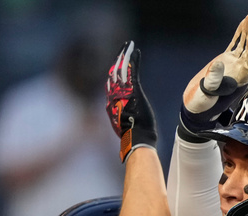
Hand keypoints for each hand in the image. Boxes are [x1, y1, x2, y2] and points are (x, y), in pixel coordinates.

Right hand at [105, 41, 157, 162]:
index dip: (113, 73)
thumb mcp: (122, 125)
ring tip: (128, 45)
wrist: (136, 139)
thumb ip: (118, 117)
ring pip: (122, 69)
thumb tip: (115, 117)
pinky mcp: (133, 90)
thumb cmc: (132, 136)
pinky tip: (135, 50)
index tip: (116, 65)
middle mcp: (114, 95)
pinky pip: (132, 71)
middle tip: (122, 49)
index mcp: (111, 103)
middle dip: (117, 59)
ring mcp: (123, 92)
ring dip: (125, 55)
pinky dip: (134, 60)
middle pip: (114, 73)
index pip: (111, 84)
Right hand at [180, 13, 247, 134]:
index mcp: (239, 81)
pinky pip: (236, 44)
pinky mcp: (227, 60)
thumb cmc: (202, 103)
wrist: (196, 105)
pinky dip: (240, 34)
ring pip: (245, 46)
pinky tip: (243, 23)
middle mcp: (240, 72)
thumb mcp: (205, 93)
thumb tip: (219, 63)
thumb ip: (213, 80)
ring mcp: (235, 64)